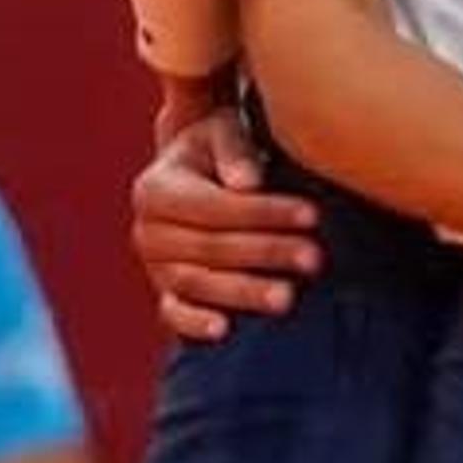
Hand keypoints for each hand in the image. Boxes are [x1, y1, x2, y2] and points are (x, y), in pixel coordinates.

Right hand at [130, 101, 319, 342]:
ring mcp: (155, 267)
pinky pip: (174, 314)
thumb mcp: (224, 132)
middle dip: (267, 253)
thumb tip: (248, 183)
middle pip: (211, 248)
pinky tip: (224, 330)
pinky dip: (194, 323)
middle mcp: (148, 232)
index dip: (264, 212)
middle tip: (314, 258)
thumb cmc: (222, 149)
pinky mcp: (166, 294)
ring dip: (244, 292)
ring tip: (288, 297)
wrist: (199, 176)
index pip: (214, 206)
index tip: (312, 214)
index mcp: (156, 189)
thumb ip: (235, 150)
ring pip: (198, 284)